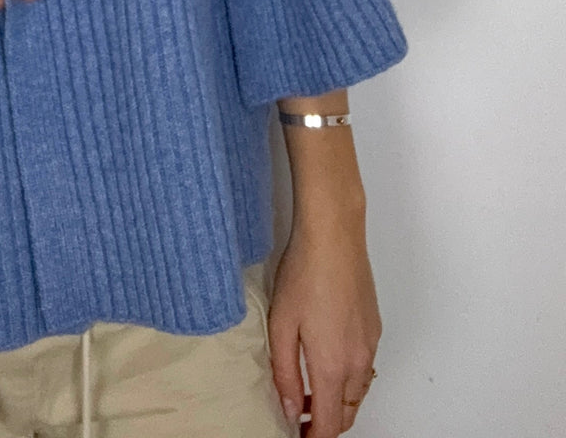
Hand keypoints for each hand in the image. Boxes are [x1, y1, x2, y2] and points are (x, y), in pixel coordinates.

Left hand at [267, 221, 380, 436]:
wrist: (334, 236)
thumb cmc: (303, 273)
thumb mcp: (280, 324)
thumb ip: (284, 373)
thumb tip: (291, 409)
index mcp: (332, 365)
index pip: (331, 424)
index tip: (298, 436)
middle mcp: (357, 361)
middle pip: (349, 413)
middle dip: (327, 422)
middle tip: (299, 415)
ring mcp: (370, 344)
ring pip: (358, 391)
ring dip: (338, 401)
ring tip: (309, 389)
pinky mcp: (374, 328)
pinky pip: (364, 367)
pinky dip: (348, 378)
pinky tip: (327, 359)